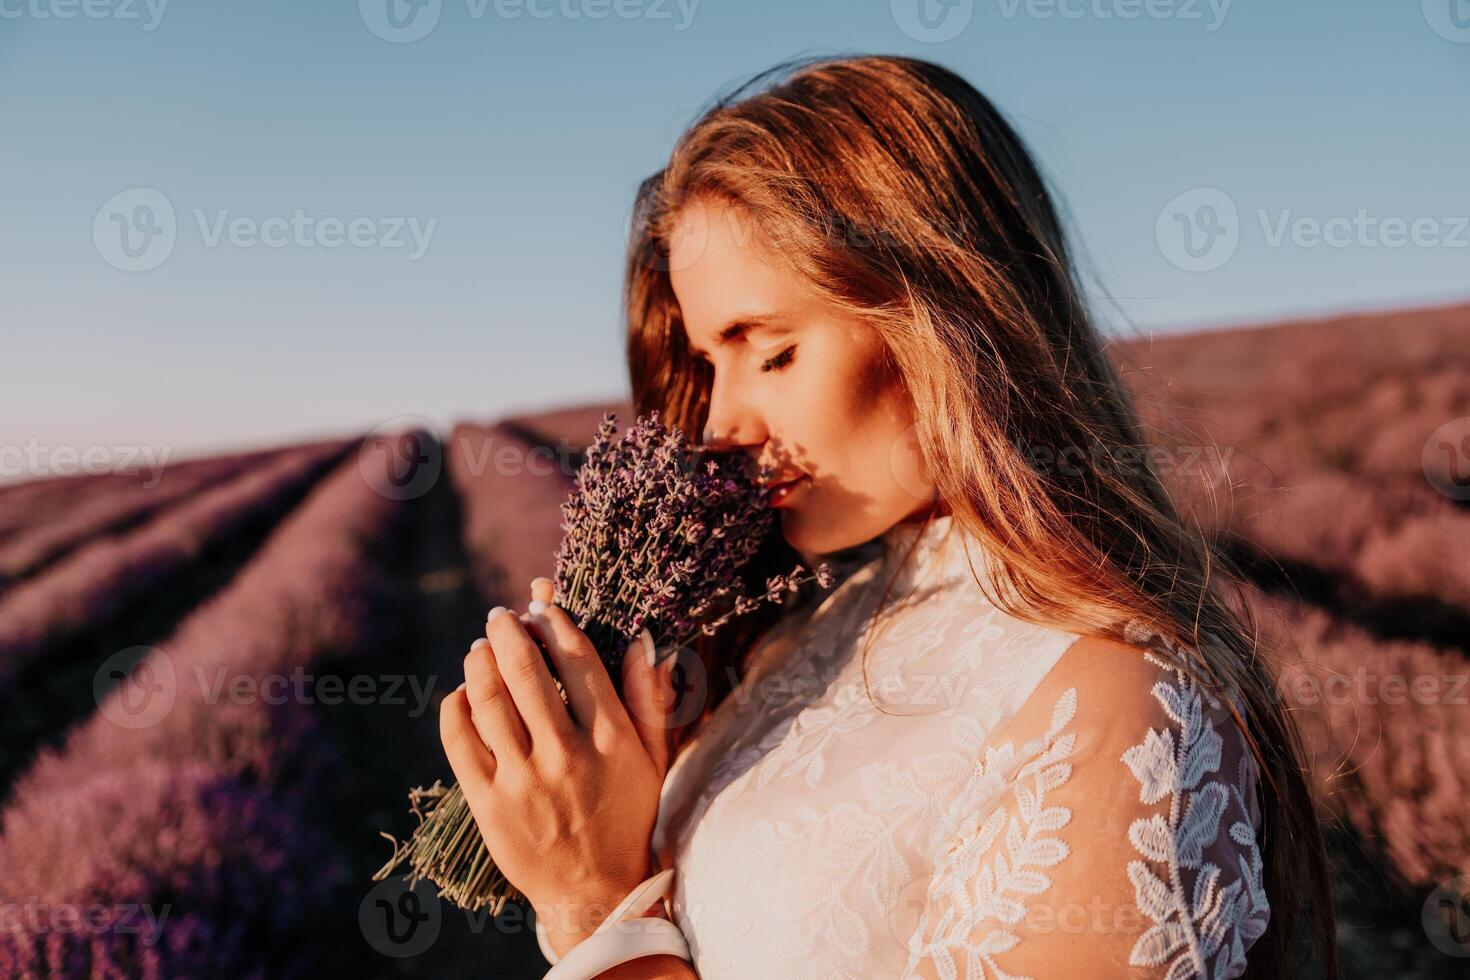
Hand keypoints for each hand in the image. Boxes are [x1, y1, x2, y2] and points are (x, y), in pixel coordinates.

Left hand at [439, 577, 680, 956]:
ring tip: (480, 647)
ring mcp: (523, 780)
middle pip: (527, 671)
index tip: (542, 606)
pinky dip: (457, 707)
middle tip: (500, 616)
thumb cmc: (627, 817)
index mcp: (609, 739)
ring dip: (480, 662)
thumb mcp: (652, 760)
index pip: (577, 660)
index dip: (555, 623)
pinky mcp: (488, 804)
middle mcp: (565, 754)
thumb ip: (650, 700)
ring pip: (489, 700)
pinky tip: (463, 693)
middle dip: (509, 632)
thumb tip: (643, 642)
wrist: (594, 891)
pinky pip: (460, 741)